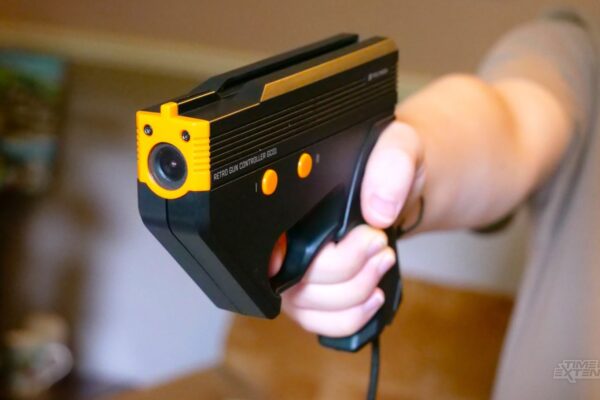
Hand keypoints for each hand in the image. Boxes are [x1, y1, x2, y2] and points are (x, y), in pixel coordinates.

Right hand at [269, 121, 424, 336]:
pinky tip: (373, 294)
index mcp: (289, 202)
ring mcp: (295, 273)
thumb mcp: (398, 145)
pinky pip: (323, 324)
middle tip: (378, 242)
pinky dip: (353, 316)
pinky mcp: (315, 296)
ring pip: (309, 308)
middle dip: (347, 270)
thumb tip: (378, 210)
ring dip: (355, 293)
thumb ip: (390, 164)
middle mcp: (283, 241)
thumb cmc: (390, 165)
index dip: (285, 257)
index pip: (267, 242)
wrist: (402, 186)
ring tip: (382, 260)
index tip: (333, 248)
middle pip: (294, 282)